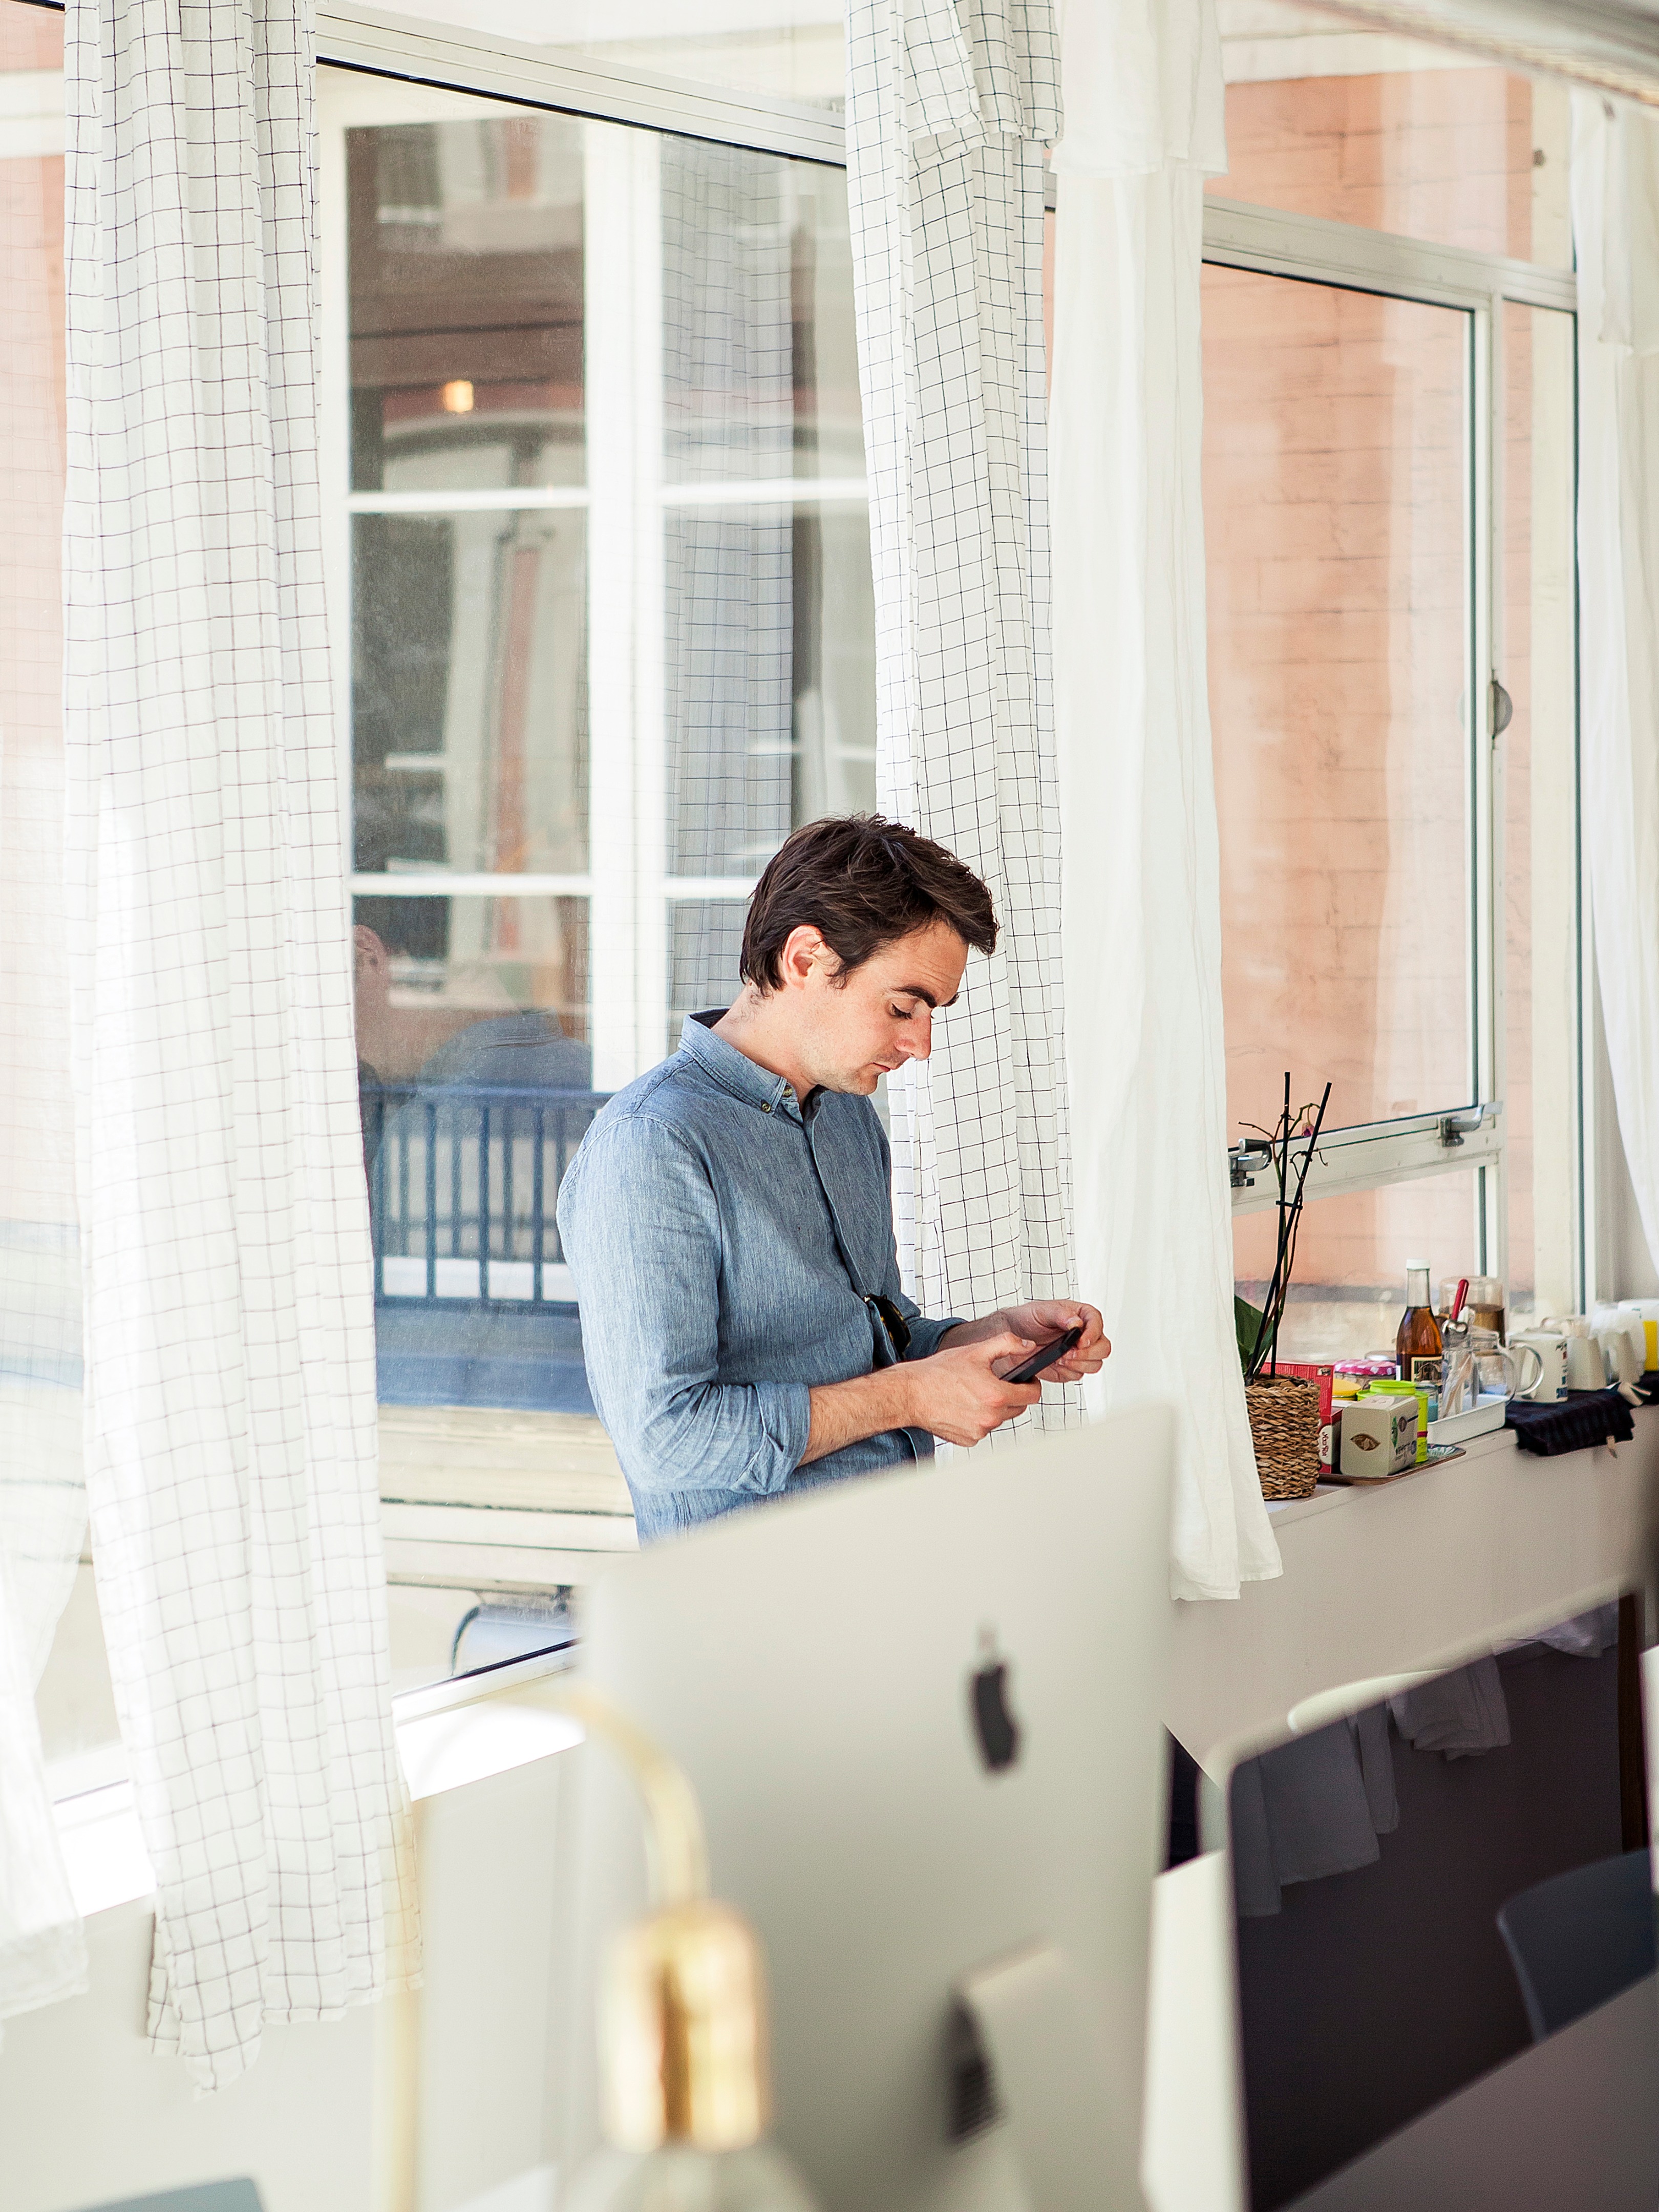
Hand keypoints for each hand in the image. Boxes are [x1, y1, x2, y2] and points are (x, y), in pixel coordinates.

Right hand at [903, 1331, 1043, 1446]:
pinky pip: (983, 1429)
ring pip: (1000, 1419)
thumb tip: (1027, 1345)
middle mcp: (990, 1417)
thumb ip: (1007, 1344)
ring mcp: (979, 1431)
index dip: (1032, 1384)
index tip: (1027, 1380)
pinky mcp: (968, 1440)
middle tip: (994, 1383)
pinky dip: (978, 1420)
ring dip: (994, 1408)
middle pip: (1018, 1408)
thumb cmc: (938, 1373)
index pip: (1032, 1395)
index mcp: (996, 1395)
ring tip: (974, 1394)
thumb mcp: (975, 1351)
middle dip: (1012, 1395)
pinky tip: (964, 1407)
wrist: (911, 1393)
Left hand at [994, 1301, 1109, 1383]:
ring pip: (1094, 1364)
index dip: (1093, 1333)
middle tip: (1070, 1354)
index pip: (1097, 1323)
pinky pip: (1078, 1375)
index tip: (1081, 1341)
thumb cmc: (1027, 1319)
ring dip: (1079, 1364)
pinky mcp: (1070, 1368)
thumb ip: (1060, 1315)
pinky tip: (1056, 1364)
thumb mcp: (1041, 1311)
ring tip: (1061, 1359)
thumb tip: (1076, 1323)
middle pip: (1103, 1348)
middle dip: (1089, 1354)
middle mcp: (1083, 1335)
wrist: (1012, 1337)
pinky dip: (1068, 1372)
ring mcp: (1079, 1353)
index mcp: (1080, 1315)